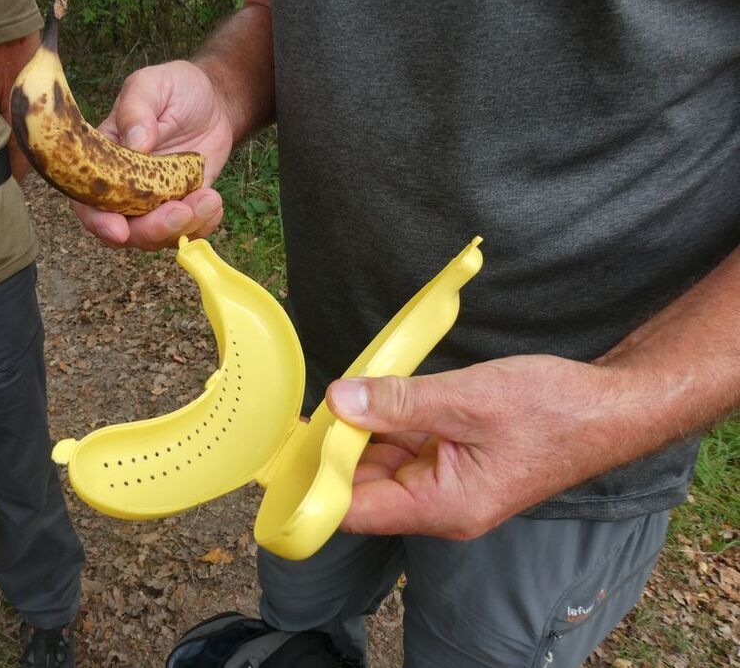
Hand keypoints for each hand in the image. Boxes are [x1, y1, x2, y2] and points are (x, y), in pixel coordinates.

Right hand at [73, 60, 234, 249]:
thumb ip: (138, 109)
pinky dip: (202, 226)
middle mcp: (124, 187)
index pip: (87, 200)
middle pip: (125, 229)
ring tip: (209, 199)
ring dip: (183, 227)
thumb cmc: (175, 88)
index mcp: (104, 160)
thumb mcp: (152, 85)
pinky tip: (214, 202)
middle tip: (180, 211)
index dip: (97, 221)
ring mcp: (154, 201)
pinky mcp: (182, 206)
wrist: (213, 101)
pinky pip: (187, 231)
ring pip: (158, 236)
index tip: (118, 230)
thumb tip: (135, 143)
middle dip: (151, 230)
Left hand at [326, 355, 638, 538]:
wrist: (609, 406)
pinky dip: (388, 422)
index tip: (291, 445)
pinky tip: (374, 394)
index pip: (359, 510)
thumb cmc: (554, 410)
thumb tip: (340, 401)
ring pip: (384, 463)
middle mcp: (442, 505)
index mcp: (445, 506)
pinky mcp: (456, 461)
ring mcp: (449, 484)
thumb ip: (399, 403)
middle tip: (313, 404)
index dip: (320, 480)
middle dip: (338, 447)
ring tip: (344, 392)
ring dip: (363, 430)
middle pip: (366, 486)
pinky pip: (407, 446)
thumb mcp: (468, 399)